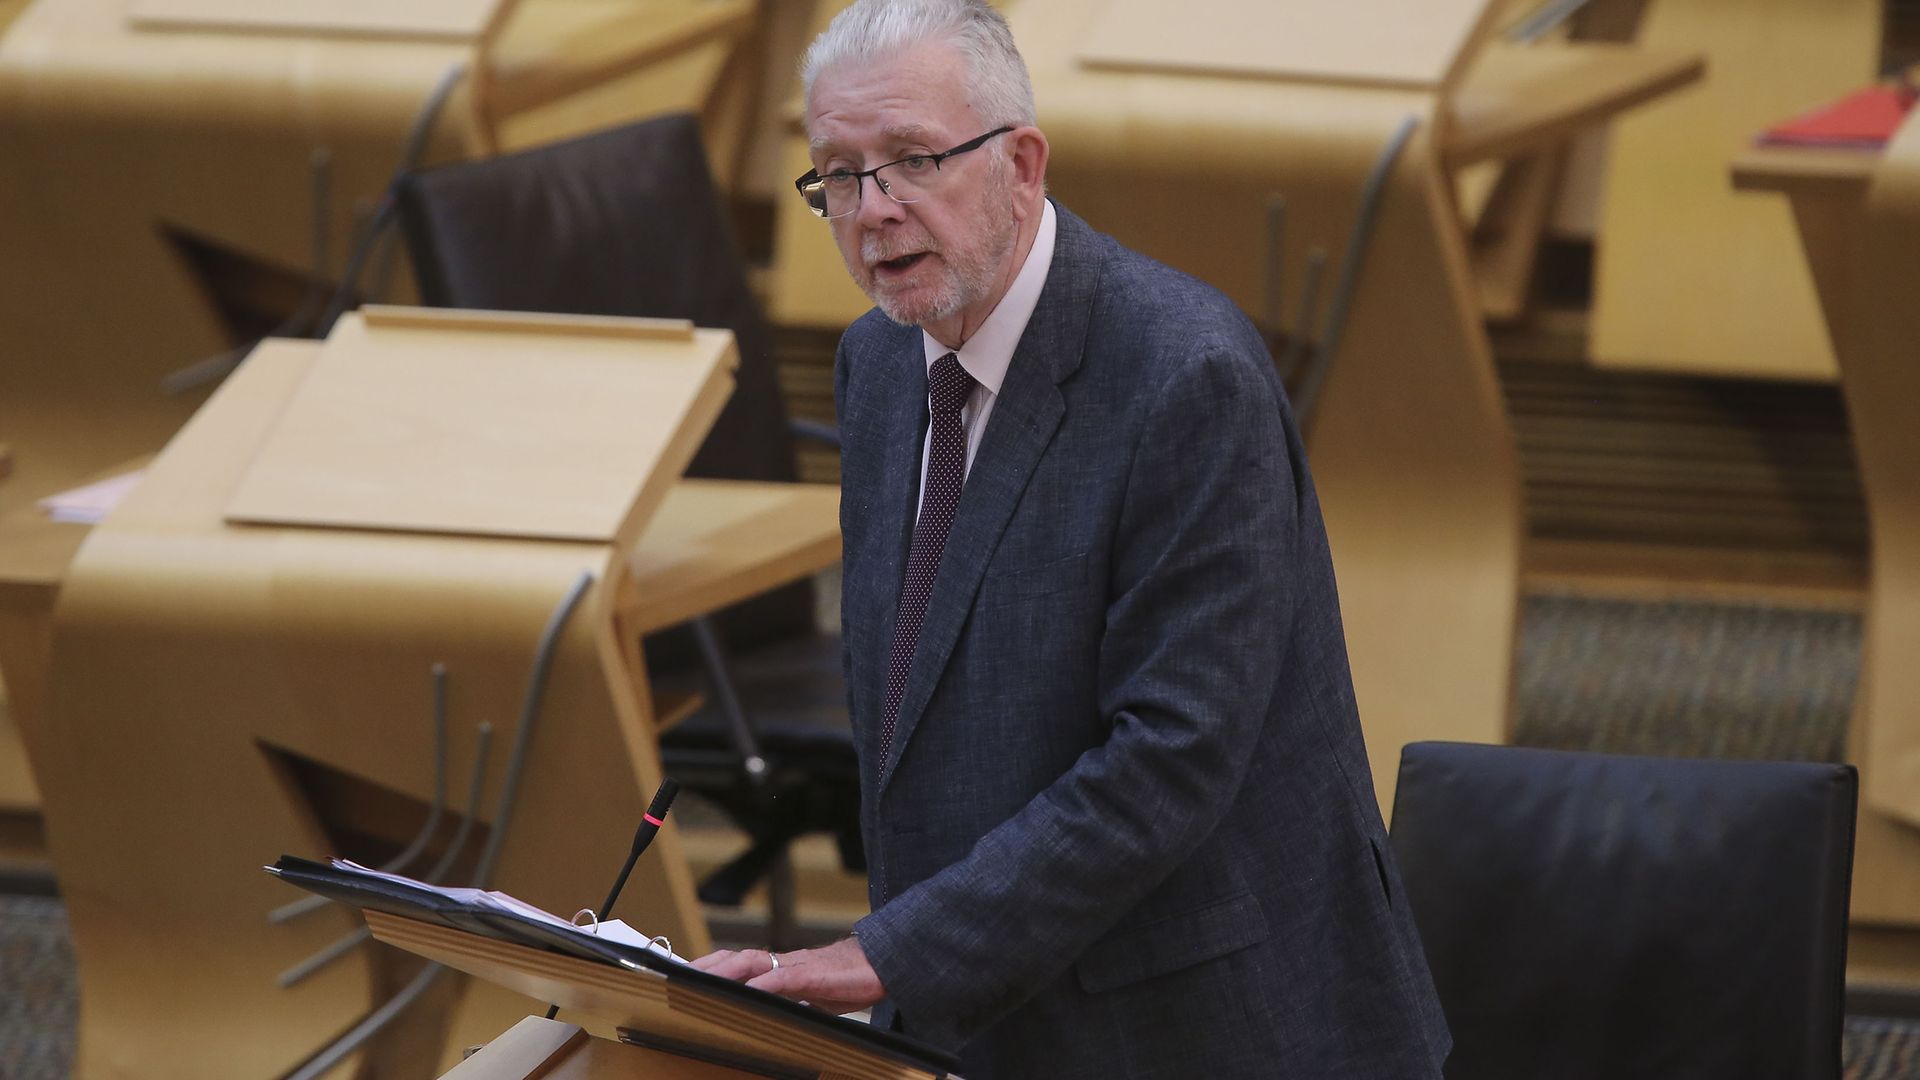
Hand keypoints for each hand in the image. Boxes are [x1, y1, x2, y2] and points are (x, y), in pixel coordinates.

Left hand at [689, 936, 884, 1013]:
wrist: (879, 966)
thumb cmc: (844, 981)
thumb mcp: (808, 997)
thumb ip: (784, 1001)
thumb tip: (762, 1015)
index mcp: (779, 969)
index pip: (738, 964)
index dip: (712, 968)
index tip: (686, 976)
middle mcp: (783, 963)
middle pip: (736, 959)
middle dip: (706, 966)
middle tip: (679, 975)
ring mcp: (796, 966)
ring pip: (752, 962)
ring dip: (725, 970)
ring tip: (701, 979)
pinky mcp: (813, 974)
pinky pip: (783, 977)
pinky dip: (764, 983)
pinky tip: (748, 991)